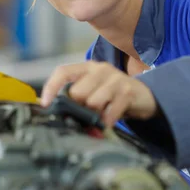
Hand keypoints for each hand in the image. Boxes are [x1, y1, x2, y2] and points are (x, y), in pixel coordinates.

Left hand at [41, 61, 157, 126]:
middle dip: (80, 108)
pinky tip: (109, 121)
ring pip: (92, 102)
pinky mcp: (127, 91)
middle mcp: (99, 69)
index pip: (63, 72)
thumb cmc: (113, 95)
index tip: (45, 104)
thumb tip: (59, 113)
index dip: (51, 87)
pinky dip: (107, 121)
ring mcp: (115, 78)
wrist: (144, 96)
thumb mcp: (94, 91)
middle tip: (88, 113)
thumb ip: (77, 98)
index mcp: (87, 68)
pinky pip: (110, 111)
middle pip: (77, 92)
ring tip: (101, 115)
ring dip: (95, 115)